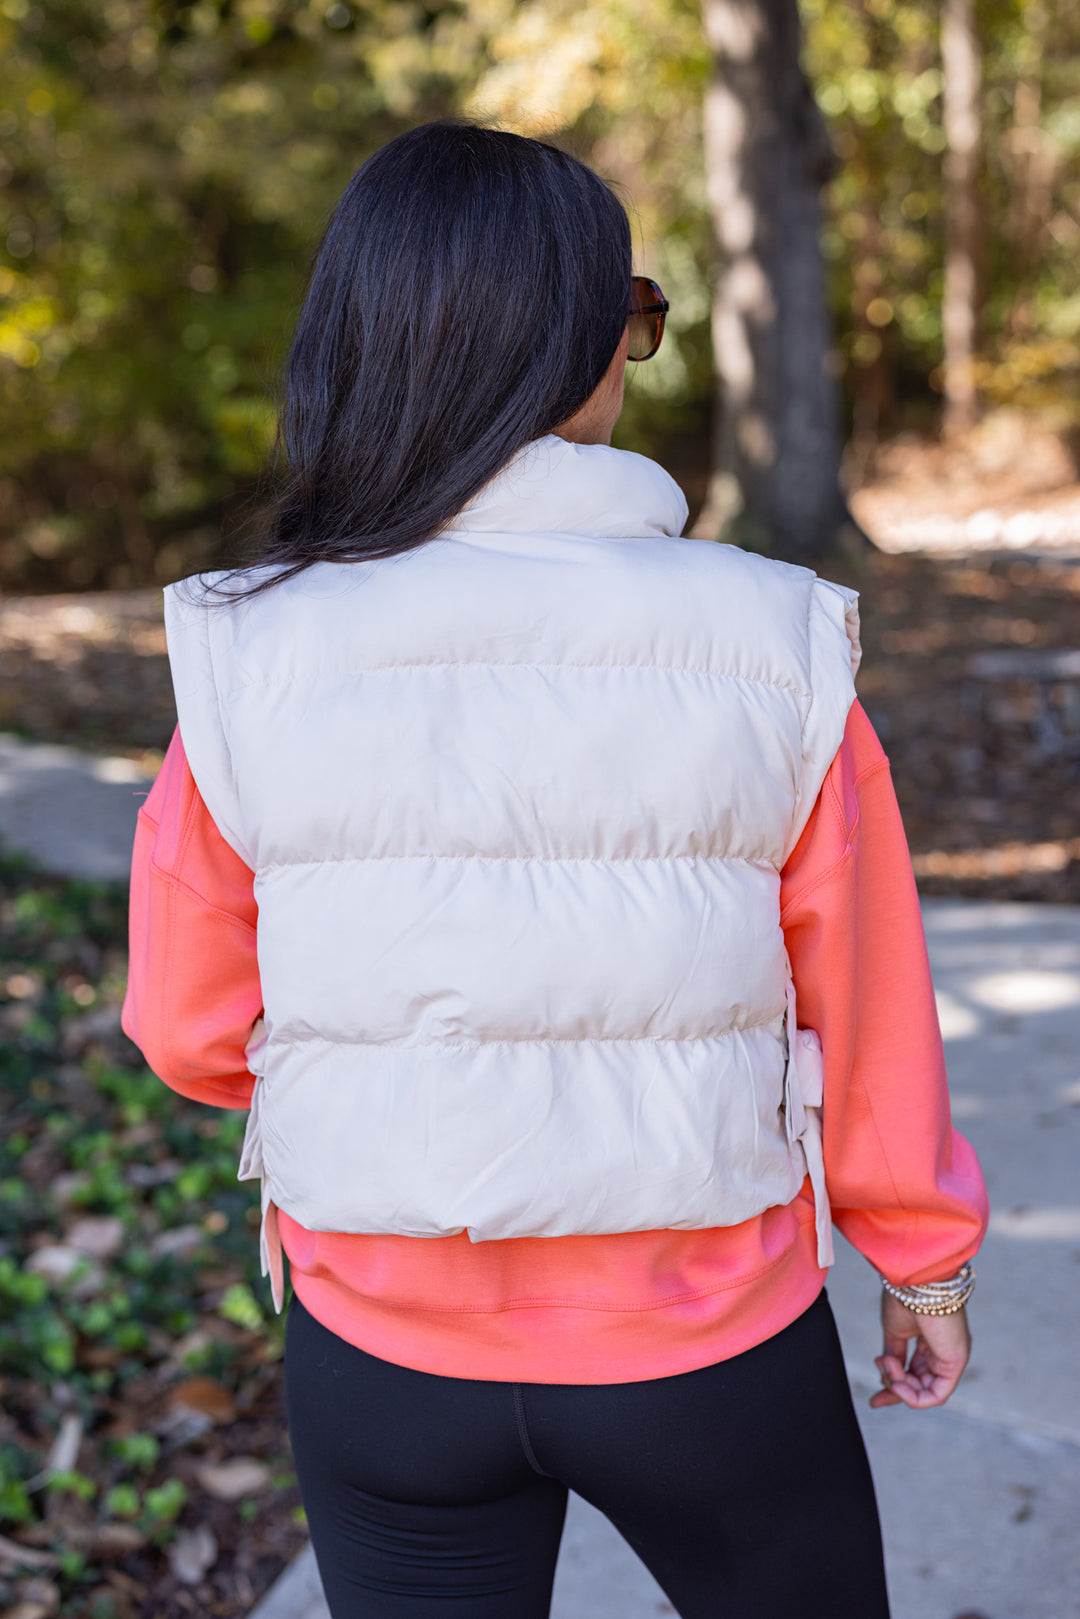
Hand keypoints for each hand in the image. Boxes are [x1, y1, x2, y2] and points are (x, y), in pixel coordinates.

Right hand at [870, 1291, 970, 1409]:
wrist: (915, 1283)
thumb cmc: (906, 1298)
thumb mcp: (894, 1332)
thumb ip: (894, 1356)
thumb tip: (888, 1374)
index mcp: (930, 1342)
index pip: (914, 1374)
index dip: (894, 1388)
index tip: (874, 1401)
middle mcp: (942, 1352)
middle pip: (919, 1386)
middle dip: (895, 1393)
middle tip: (875, 1398)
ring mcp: (950, 1358)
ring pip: (924, 1391)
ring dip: (899, 1386)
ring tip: (886, 1365)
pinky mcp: (955, 1364)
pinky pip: (936, 1395)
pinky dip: (914, 1396)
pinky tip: (897, 1383)